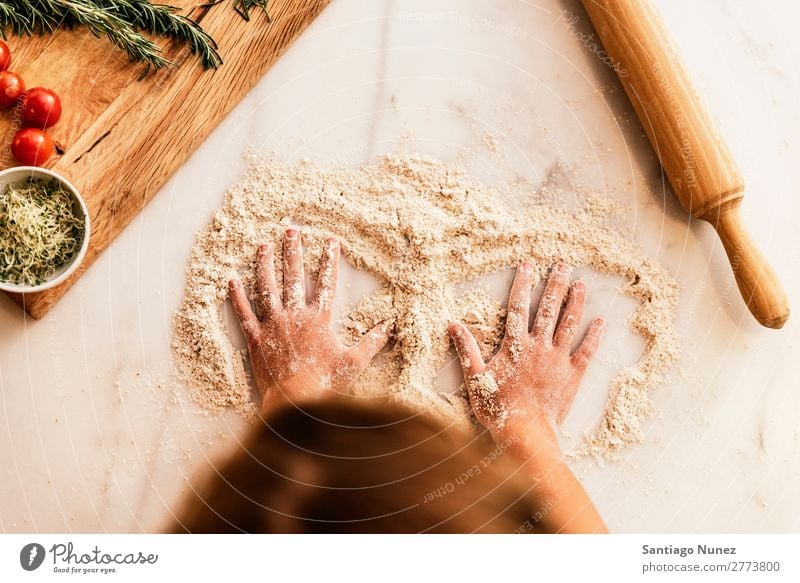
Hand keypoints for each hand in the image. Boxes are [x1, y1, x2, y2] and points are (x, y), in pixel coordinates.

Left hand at [229, 229, 390, 413]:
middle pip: (294, 277)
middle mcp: (294, 315)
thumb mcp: (355, 361)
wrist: (295, 401)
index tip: (330, 241)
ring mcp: (272, 325)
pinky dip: (237, 297)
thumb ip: (372, 341)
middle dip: (293, 252)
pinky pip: (244, 314)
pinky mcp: (256, 339)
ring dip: (265, 266)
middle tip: (291, 230)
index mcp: (319, 319)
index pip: (326, 283)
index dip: (329, 260)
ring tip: (263, 246)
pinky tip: (232, 280)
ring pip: (267, 288)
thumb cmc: (326, 382)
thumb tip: (391, 326)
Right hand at [449, 262, 604, 442]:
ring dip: (575, 303)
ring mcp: (558, 360)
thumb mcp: (475, 377)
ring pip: (569, 324)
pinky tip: (600, 322)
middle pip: (548, 309)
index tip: (529, 265)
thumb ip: (466, 349)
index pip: (518, 307)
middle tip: (562, 264)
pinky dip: (594, 336)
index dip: (523, 284)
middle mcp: (539, 347)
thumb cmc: (498, 407)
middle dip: (555, 284)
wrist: (526, 434)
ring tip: (581, 284)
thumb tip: (453, 324)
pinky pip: (586, 351)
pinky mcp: (573, 375)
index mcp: (515, 345)